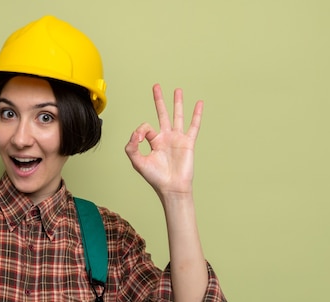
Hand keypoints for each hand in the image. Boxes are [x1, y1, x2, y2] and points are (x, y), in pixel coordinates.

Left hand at [125, 84, 202, 198]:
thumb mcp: (137, 162)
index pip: (146, 127)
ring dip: (177, 103)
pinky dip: (196, 114)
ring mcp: (177, 139)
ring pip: (177, 116)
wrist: (171, 187)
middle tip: (156, 86)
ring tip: (177, 90)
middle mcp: (165, 137)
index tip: (139, 139)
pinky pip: (193, 125)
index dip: (140, 130)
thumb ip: (131, 146)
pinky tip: (199, 103)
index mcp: (153, 141)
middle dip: (159, 100)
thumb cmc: (155, 177)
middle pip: (162, 114)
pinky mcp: (188, 142)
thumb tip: (136, 132)